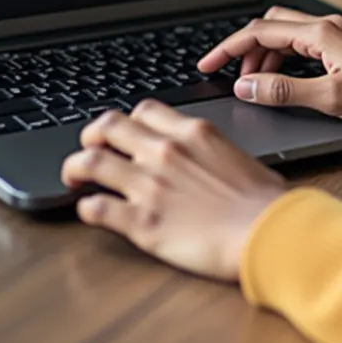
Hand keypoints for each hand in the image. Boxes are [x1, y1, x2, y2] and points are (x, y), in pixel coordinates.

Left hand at [61, 99, 286, 281]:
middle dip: (91, 136)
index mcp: (190, 132)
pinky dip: (85, 207)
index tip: (123, 134)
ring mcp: (148, 186)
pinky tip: (89, 210)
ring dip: (74, 168)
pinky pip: (94, 207)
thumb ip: (210, 151)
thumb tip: (202, 158)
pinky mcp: (141, 222)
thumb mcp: (239, 157)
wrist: (268, 232)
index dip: (127, 120)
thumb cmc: (265, 202)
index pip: (142, 110)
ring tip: (73, 178)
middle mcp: (164, 152)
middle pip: (106, 126)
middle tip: (89, 150)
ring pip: (88, 162)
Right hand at [198, 6, 341, 128]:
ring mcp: (338, 34)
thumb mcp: (332, 99)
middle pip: (270, 26)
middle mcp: (327, 26)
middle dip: (245, 51)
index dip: (227, 49)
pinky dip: (285, 59)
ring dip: (266, 57)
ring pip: (286, 35)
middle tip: (232, 80)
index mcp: (320, 33)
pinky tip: (287, 81)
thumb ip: (284, 92)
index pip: (258, 31)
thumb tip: (246, 87)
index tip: (206, 65)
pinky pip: (304, 44)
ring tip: (258, 86)